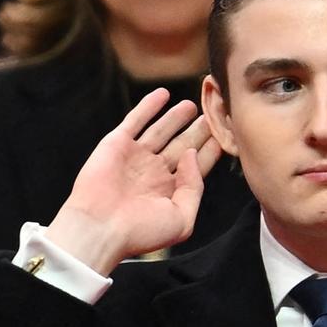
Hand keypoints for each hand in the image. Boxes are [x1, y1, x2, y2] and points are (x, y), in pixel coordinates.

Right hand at [46, 89, 221, 274]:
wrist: (101, 228)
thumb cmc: (141, 231)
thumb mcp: (182, 219)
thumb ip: (194, 187)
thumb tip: (193, 154)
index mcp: (170, 192)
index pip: (196, 167)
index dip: (209, 151)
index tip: (225, 135)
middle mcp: (154, 173)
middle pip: (182, 146)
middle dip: (197, 132)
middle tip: (214, 114)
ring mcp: (136, 157)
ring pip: (162, 131)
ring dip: (176, 117)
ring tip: (193, 105)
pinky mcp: (117, 144)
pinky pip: (135, 120)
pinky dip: (149, 106)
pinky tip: (163, 94)